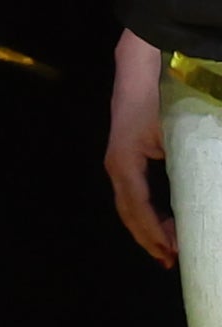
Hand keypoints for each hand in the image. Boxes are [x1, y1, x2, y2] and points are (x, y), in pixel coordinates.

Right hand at [111, 30, 180, 264]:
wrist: (141, 65)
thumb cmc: (159, 98)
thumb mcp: (179, 132)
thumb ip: (194, 163)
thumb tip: (209, 187)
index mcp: (125, 164)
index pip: (138, 208)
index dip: (153, 234)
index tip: (173, 253)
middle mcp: (117, 166)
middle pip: (129, 212)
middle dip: (150, 238)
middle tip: (173, 261)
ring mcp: (120, 161)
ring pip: (130, 204)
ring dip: (149, 228)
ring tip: (170, 248)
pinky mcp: (128, 155)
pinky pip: (135, 193)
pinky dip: (149, 212)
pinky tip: (165, 220)